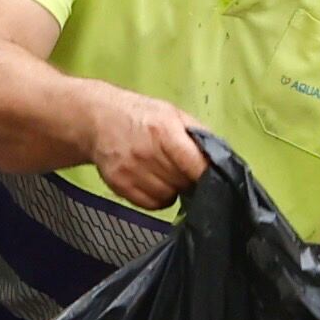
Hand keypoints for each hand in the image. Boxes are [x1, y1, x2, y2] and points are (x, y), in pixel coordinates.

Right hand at [84, 89, 210, 210]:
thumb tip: (221, 160)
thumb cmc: (142, 115)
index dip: (208, 176)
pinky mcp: (119, 185)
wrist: (98, 119)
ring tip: (165, 174)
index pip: (197, 166)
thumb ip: (197, 135)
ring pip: (167, 196)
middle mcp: (147, 152)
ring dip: (172, 189)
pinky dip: (157, 198)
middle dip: (188, 179)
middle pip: (183, 183)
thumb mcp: (173, 114)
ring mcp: (131, 171)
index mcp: (165, 132)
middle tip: (182, 170)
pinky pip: (150, 205)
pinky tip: (153, 182)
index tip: (213, 178)